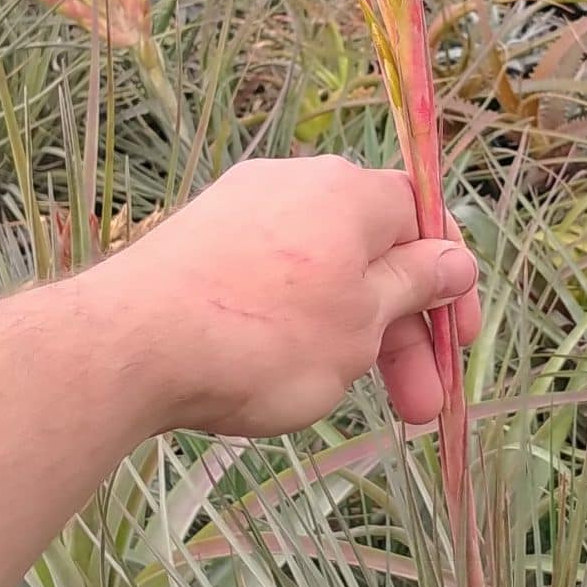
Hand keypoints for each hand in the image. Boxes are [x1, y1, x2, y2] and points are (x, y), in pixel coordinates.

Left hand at [74, 156, 480, 439]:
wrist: (130, 348)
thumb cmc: (264, 339)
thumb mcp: (361, 324)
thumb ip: (412, 287)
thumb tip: (454, 258)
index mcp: (348, 191)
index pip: (422, 215)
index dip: (448, 280)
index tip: (456, 341)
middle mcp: (295, 183)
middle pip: (372, 251)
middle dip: (402, 332)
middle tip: (419, 404)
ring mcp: (240, 208)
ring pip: (321, 269)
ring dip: (350, 333)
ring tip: (346, 397)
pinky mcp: (198, 240)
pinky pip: (271, 277)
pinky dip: (295, 321)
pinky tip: (287, 370)